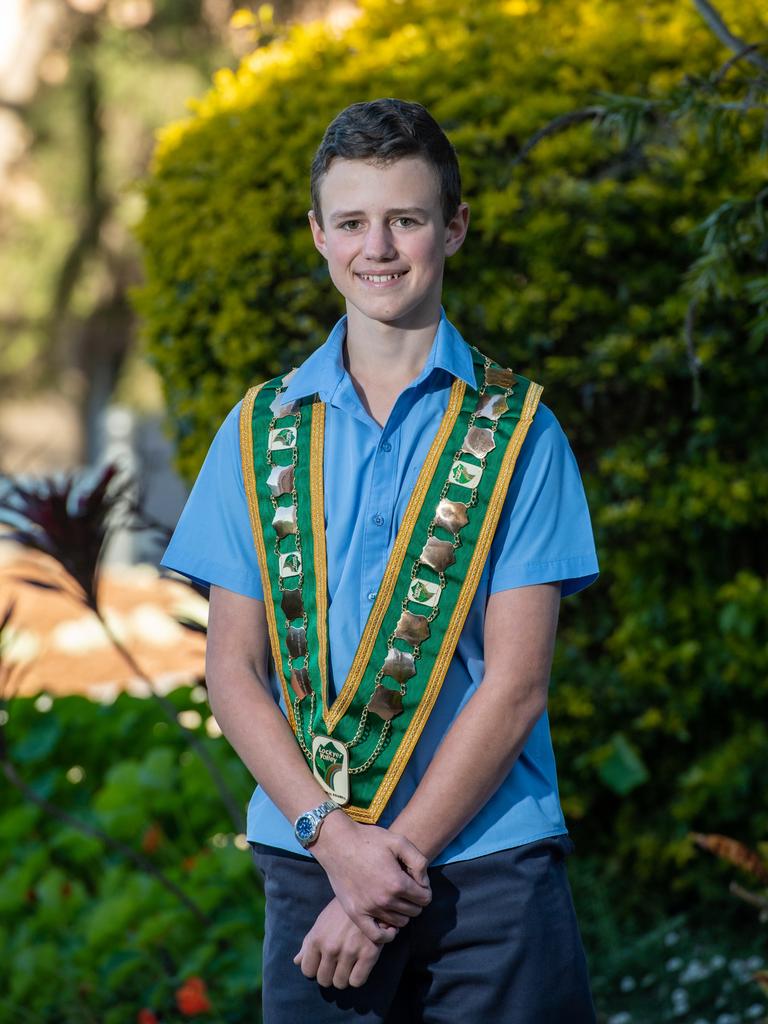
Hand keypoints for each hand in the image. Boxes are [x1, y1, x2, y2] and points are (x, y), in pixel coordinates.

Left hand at [293, 897, 386, 988]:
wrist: (368, 896)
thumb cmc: (341, 910)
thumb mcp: (322, 922)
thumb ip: (308, 943)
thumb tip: (297, 961)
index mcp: (317, 939)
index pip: (308, 970)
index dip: (315, 968)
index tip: (322, 963)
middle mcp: (331, 947)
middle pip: (324, 980)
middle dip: (329, 974)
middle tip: (337, 964)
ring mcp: (350, 952)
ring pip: (340, 983)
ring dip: (344, 977)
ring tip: (348, 964)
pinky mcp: (369, 954)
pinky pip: (357, 981)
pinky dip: (357, 977)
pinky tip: (359, 965)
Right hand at [311, 816, 430, 942]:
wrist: (338, 843)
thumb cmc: (369, 840)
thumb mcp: (399, 841)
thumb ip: (419, 862)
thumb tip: (424, 883)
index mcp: (397, 883)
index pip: (425, 898)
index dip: (424, 889)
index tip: (416, 881)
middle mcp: (385, 900)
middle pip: (414, 911)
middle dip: (415, 900)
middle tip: (406, 888)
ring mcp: (369, 909)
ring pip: (400, 923)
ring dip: (402, 912)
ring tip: (395, 898)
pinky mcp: (356, 914)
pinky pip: (377, 937)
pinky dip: (387, 934)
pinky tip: (388, 922)